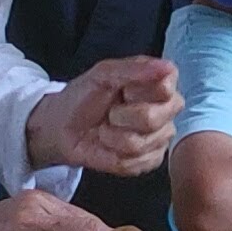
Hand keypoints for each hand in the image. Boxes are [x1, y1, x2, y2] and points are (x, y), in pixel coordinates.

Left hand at [27, 54, 178, 175]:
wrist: (63, 127)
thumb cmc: (84, 96)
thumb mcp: (103, 74)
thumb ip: (134, 69)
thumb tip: (167, 67)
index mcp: (161, 82)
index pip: (165, 88)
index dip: (136, 91)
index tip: (121, 90)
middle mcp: (167, 109)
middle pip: (152, 118)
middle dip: (120, 116)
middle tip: (110, 112)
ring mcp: (161, 136)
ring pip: (140, 143)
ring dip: (112, 136)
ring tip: (106, 129)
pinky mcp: (151, 159)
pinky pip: (136, 163)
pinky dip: (113, 154)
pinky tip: (110, 145)